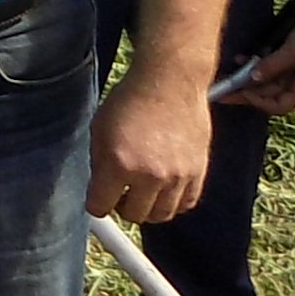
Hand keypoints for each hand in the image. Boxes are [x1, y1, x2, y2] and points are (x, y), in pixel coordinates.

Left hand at [90, 64, 211, 221]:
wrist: (169, 80)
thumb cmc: (131, 99)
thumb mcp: (99, 129)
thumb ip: (98, 163)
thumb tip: (100, 188)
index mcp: (118, 164)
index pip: (100, 207)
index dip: (96, 203)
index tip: (98, 198)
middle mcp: (149, 175)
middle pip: (134, 215)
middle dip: (122, 207)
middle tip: (121, 194)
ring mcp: (177, 176)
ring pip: (161, 215)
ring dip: (149, 209)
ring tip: (143, 193)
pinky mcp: (198, 171)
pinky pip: (187, 204)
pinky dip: (174, 203)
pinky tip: (165, 191)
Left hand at [225, 0, 294, 115]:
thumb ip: (274, 64)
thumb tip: (251, 79)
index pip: (279, 105)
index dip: (259, 102)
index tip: (240, 93)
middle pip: (267, 93)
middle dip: (245, 91)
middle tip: (220, 90)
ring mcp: (290, 64)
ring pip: (264, 77)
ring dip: (245, 76)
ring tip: (225, 73)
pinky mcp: (284, 50)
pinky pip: (265, 61)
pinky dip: (252, 61)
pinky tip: (240, 57)